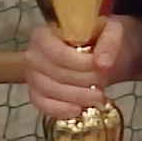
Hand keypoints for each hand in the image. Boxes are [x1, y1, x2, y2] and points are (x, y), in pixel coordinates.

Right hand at [22, 16, 141, 123]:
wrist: (92, 50)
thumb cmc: (96, 37)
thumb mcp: (110, 30)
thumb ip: (110, 41)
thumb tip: (103, 63)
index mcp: (45, 34)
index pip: (57, 54)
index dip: (79, 64)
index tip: (100, 67)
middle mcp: (32, 54)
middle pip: (54, 74)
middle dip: (82, 82)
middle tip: (102, 84)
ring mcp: (31, 75)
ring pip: (48, 91)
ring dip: (75, 97)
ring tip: (97, 97)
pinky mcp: (35, 93)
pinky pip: (41, 105)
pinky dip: (60, 110)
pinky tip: (78, 110)